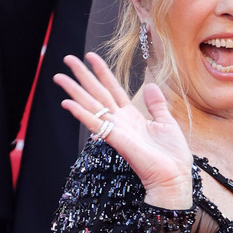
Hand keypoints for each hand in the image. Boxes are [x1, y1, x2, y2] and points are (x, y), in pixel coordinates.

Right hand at [53, 52, 193, 208]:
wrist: (173, 176)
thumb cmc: (171, 154)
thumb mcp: (166, 123)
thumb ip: (156, 105)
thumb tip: (151, 85)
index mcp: (132, 116)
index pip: (114, 89)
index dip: (102, 72)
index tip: (91, 57)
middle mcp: (120, 121)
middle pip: (98, 93)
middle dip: (83, 76)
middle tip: (68, 59)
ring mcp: (116, 130)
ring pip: (91, 105)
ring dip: (74, 91)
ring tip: (59, 76)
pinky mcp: (115, 140)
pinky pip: (95, 124)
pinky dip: (81, 114)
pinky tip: (67, 103)